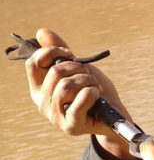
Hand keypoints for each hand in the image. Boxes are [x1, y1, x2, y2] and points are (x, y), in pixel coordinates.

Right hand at [26, 27, 138, 159]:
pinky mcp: (71, 126)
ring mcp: (55, 117)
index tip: (70, 54)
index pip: (33, 63)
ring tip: (95, 86)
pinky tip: (97, 93)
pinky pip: (78, 103)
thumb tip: (41, 32)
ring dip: (87, 80)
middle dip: (78, 68)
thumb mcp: (77, 68)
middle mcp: (42, 103)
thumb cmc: (93, 91)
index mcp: (39, 88)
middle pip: (55, 72)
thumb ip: (59, 52)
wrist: (113, 115)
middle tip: (89, 76)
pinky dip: (91, 93)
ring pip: (65, 86)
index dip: (51, 52)